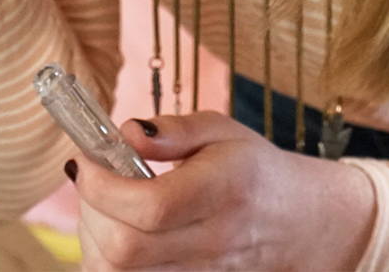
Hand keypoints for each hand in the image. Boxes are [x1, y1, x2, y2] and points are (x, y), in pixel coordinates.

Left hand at [68, 111, 374, 271]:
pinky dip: (108, 262)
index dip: (102, 186)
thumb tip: (123, 133)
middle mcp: (212, 241)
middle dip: (90, 213)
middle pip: (124, 251)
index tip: (88, 161)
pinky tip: (116, 232)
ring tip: (104, 207)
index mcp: (224, 190)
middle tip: (93, 182)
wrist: (301, 224)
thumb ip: (172, 130)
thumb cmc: (255, 172)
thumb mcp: (222, 131)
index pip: (149, 206)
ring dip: (94, 240)